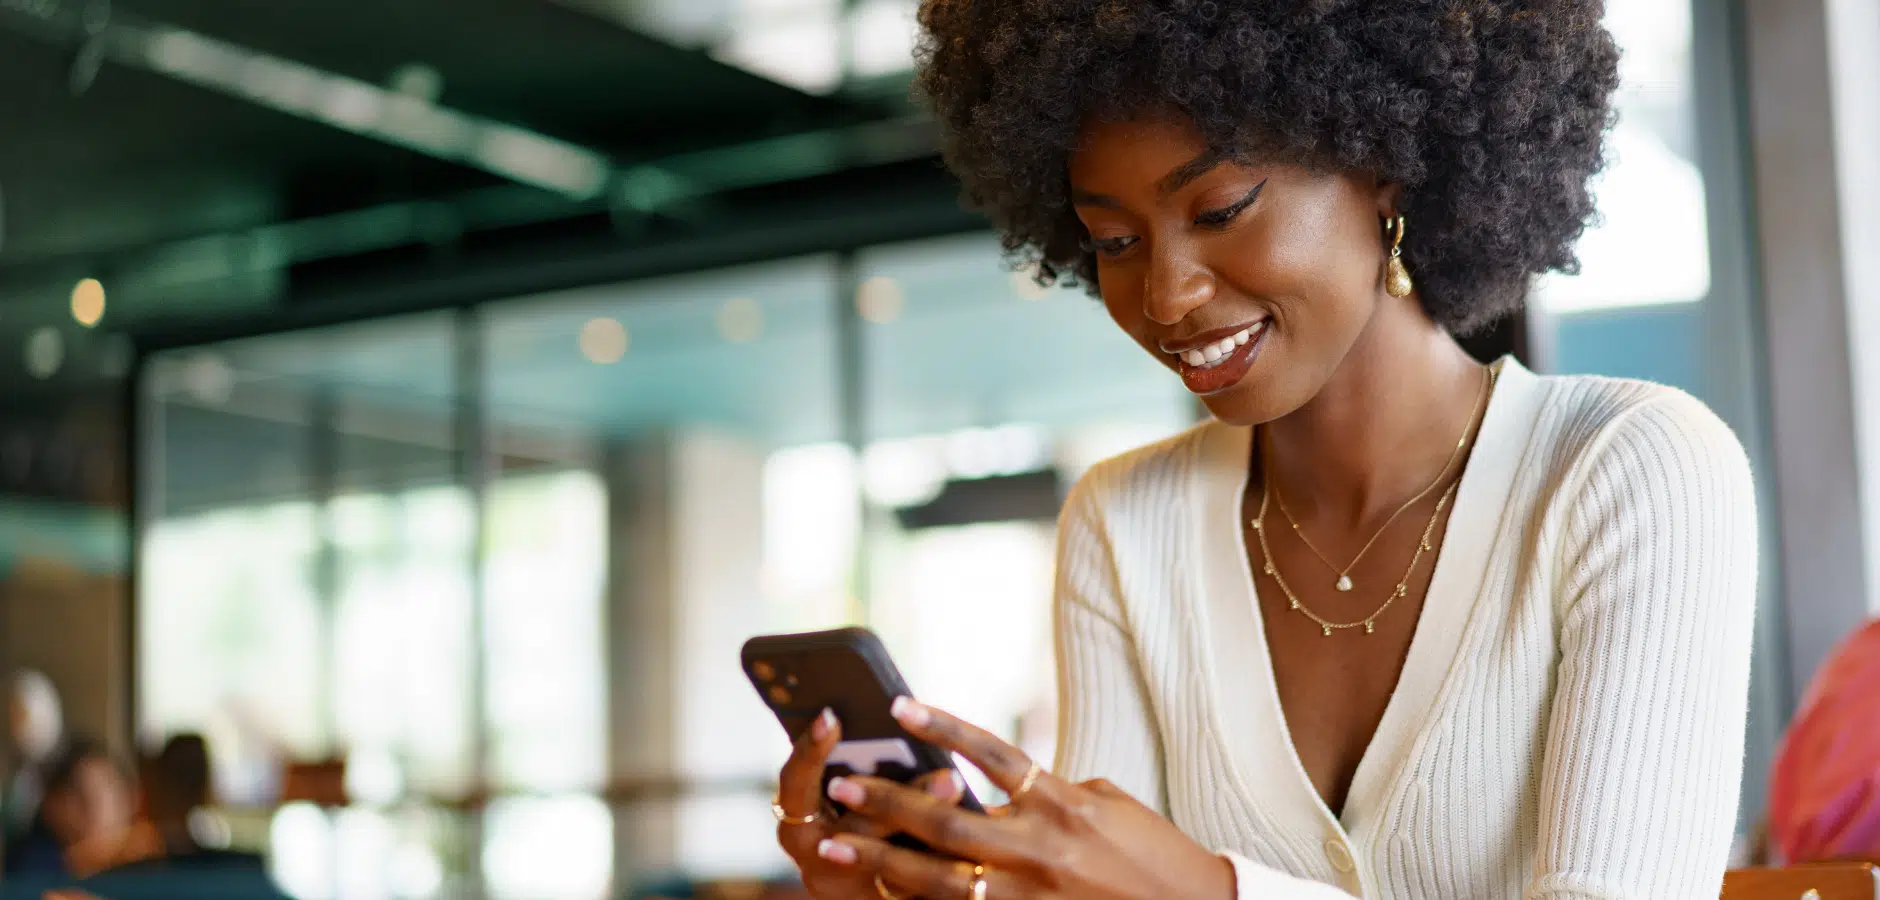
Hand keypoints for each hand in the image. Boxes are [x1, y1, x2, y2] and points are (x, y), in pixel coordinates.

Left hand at [813, 699, 1235, 899]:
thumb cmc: (1155, 855)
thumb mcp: (1106, 805)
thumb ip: (1050, 792)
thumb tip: (1006, 782)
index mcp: (1062, 803)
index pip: (991, 753)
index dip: (943, 726)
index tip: (897, 705)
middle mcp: (1041, 847)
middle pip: (945, 820)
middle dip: (885, 801)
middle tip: (838, 783)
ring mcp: (1029, 896)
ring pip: (937, 879)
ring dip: (880, 860)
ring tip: (833, 844)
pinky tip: (879, 895)